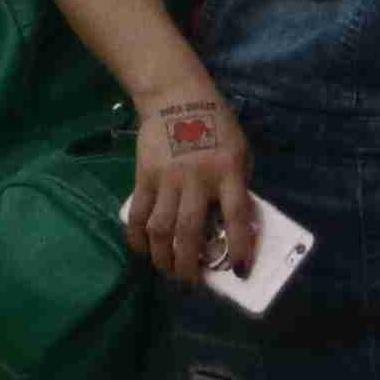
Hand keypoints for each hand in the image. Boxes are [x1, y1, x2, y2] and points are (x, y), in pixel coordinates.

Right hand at [124, 89, 257, 286]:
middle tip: (192, 281)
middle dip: (190, 264)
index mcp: (228, 171)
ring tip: (168, 271)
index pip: (236, 215)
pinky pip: (138, 214)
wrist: (177, 97)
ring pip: (160, 228)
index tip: (238, 270)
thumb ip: (238, 185)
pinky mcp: (143, 176)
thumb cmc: (218, 127)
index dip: (238, 245)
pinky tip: (143, 251)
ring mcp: (167, 178)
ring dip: (163, 257)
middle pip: (188, 230)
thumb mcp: (241, 152)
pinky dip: (138, 237)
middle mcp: (197, 178)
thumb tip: (233, 226)